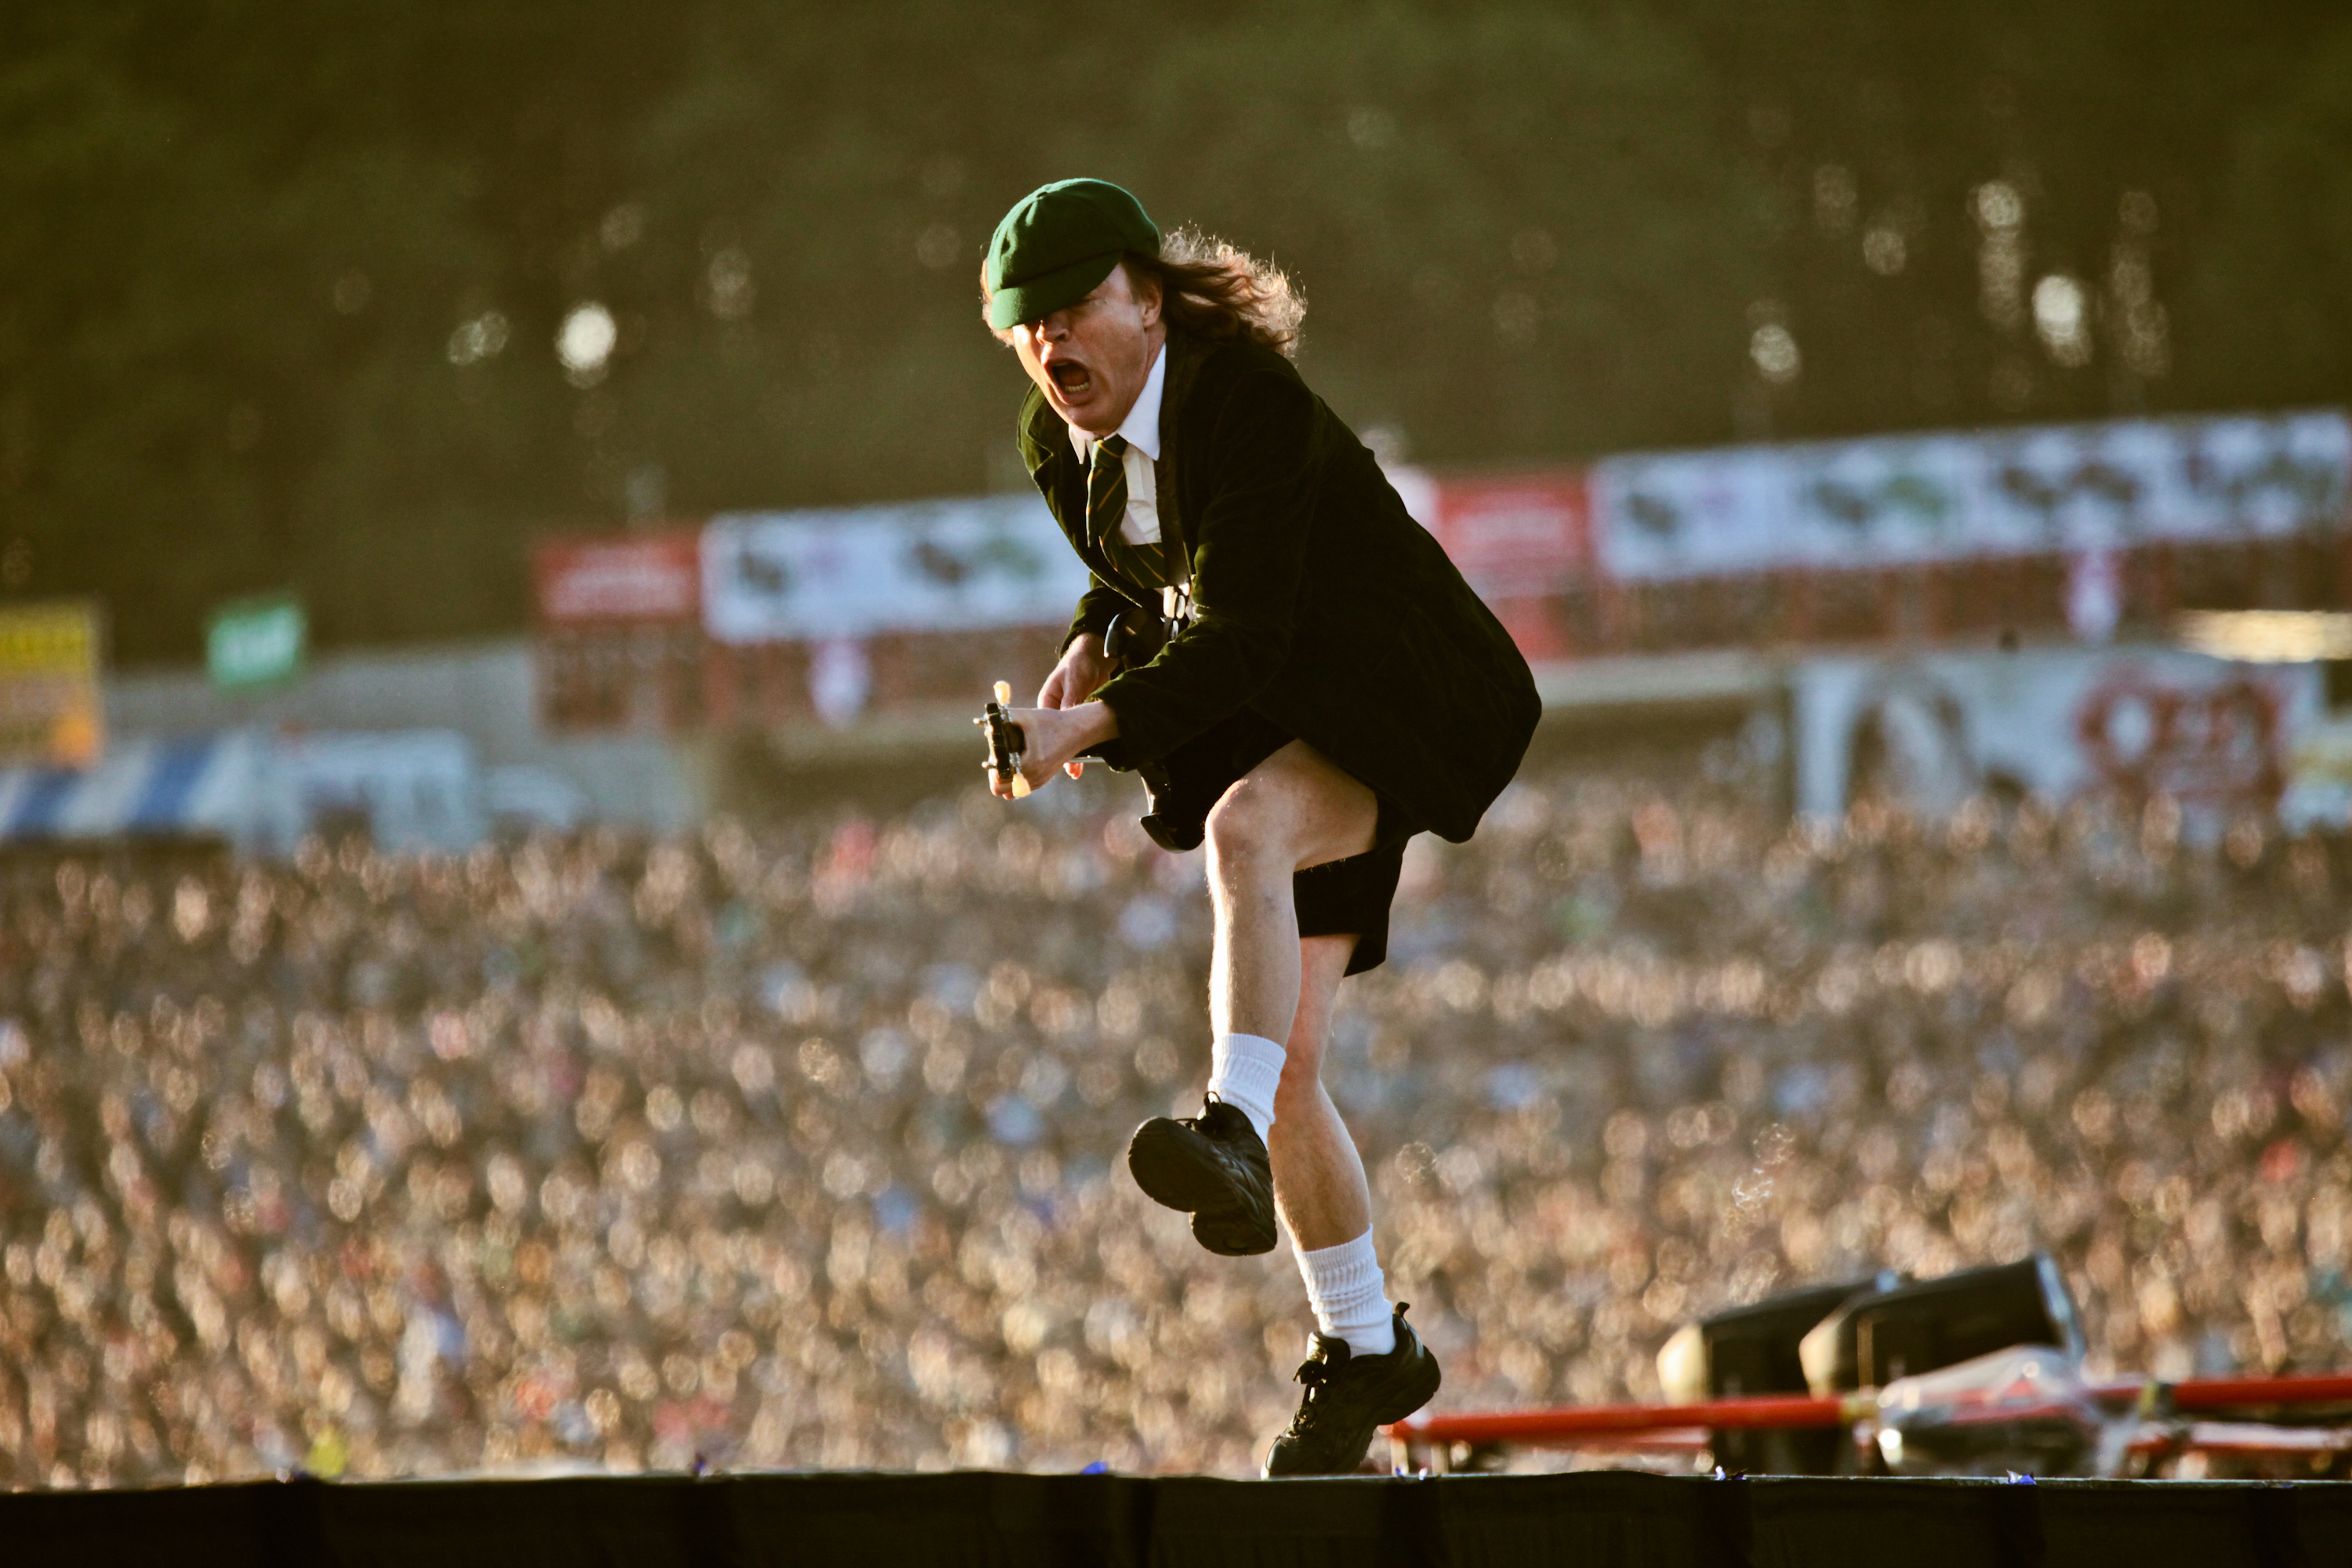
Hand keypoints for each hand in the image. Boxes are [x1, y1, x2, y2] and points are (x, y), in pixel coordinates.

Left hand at [987, 700, 1118, 798]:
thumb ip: (1004, 717)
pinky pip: (1021, 788)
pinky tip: (1015, 762)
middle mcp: (1034, 777)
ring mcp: (1039, 781)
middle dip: (995, 774)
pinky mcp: (1042, 780)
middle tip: (998, 758)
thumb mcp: (1027, 716)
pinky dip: (1014, 779)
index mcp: (1030, 763)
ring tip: (1007, 760)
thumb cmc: (1052, 722)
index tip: (994, 753)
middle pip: (1001, 790)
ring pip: (1011, 791)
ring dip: (1005, 778)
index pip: (998, 779)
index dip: (991, 767)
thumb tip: (986, 721)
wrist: (1077, 730)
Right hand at [1038, 634, 1116, 776]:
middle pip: (1059, 736)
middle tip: (1072, 770)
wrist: (1096, 656)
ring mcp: (1071, 715)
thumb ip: (1072, 699)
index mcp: (1047, 701)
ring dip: (1078, 750)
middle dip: (1065, 753)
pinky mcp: (1084, 717)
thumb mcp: (1075, 679)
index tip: (1058, 757)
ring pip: (1073, 737)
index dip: (1052, 743)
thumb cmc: (1079, 662)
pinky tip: (1092, 755)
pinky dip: (1089, 742)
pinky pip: (1085, 732)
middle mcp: (1057, 711)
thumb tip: (1068, 717)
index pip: (1046, 726)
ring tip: (1079, 769)